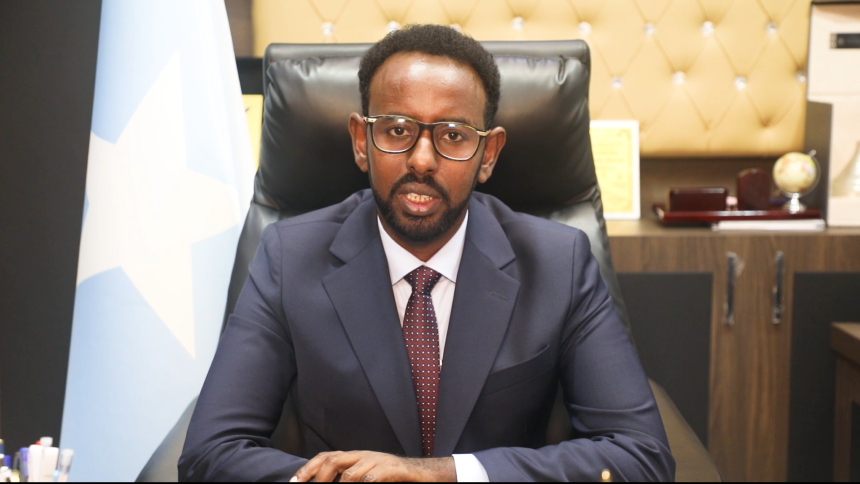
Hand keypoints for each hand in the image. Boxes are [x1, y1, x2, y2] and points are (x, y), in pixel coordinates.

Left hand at [290, 451, 455, 481]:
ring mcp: (378, 461)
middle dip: (317, 477)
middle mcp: (364, 455)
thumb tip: (324, 481)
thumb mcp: (368, 475)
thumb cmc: (394, 478)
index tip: (294, 483)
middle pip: (333, 460)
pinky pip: (371, 479)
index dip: (308, 469)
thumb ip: (350, 478)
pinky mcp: (392, 470)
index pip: (326, 457)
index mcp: (356, 456)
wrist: (424, 474)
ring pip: (351, 473)